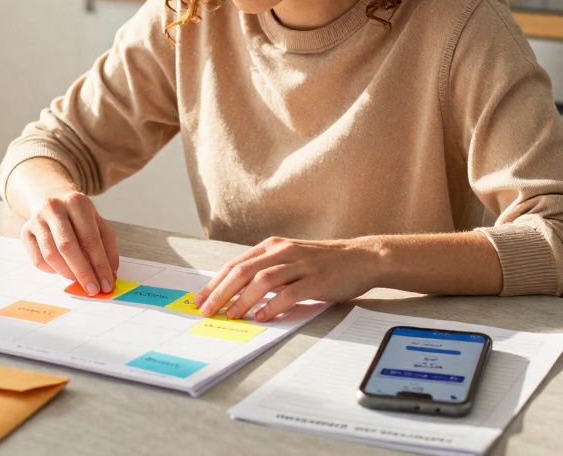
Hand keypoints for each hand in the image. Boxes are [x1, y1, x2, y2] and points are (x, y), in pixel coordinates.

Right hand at [19, 190, 118, 295]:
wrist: (50, 198)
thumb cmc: (78, 216)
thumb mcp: (97, 223)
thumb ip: (107, 247)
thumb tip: (110, 275)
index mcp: (77, 202)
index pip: (90, 239)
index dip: (100, 264)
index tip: (106, 284)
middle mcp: (54, 207)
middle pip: (68, 246)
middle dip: (82, 272)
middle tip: (92, 289)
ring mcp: (37, 220)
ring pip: (50, 255)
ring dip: (66, 273)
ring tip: (77, 280)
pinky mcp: (25, 231)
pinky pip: (37, 259)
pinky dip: (51, 270)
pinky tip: (61, 269)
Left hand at [194, 236, 380, 321]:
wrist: (362, 258)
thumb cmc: (324, 263)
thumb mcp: (291, 258)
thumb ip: (268, 270)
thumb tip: (238, 293)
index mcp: (273, 246)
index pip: (236, 264)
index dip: (215, 283)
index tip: (201, 300)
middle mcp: (283, 252)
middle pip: (243, 271)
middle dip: (221, 292)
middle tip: (207, 310)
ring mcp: (300, 265)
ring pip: (262, 280)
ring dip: (242, 299)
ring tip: (231, 315)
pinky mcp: (316, 280)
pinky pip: (289, 293)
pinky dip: (272, 305)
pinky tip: (261, 316)